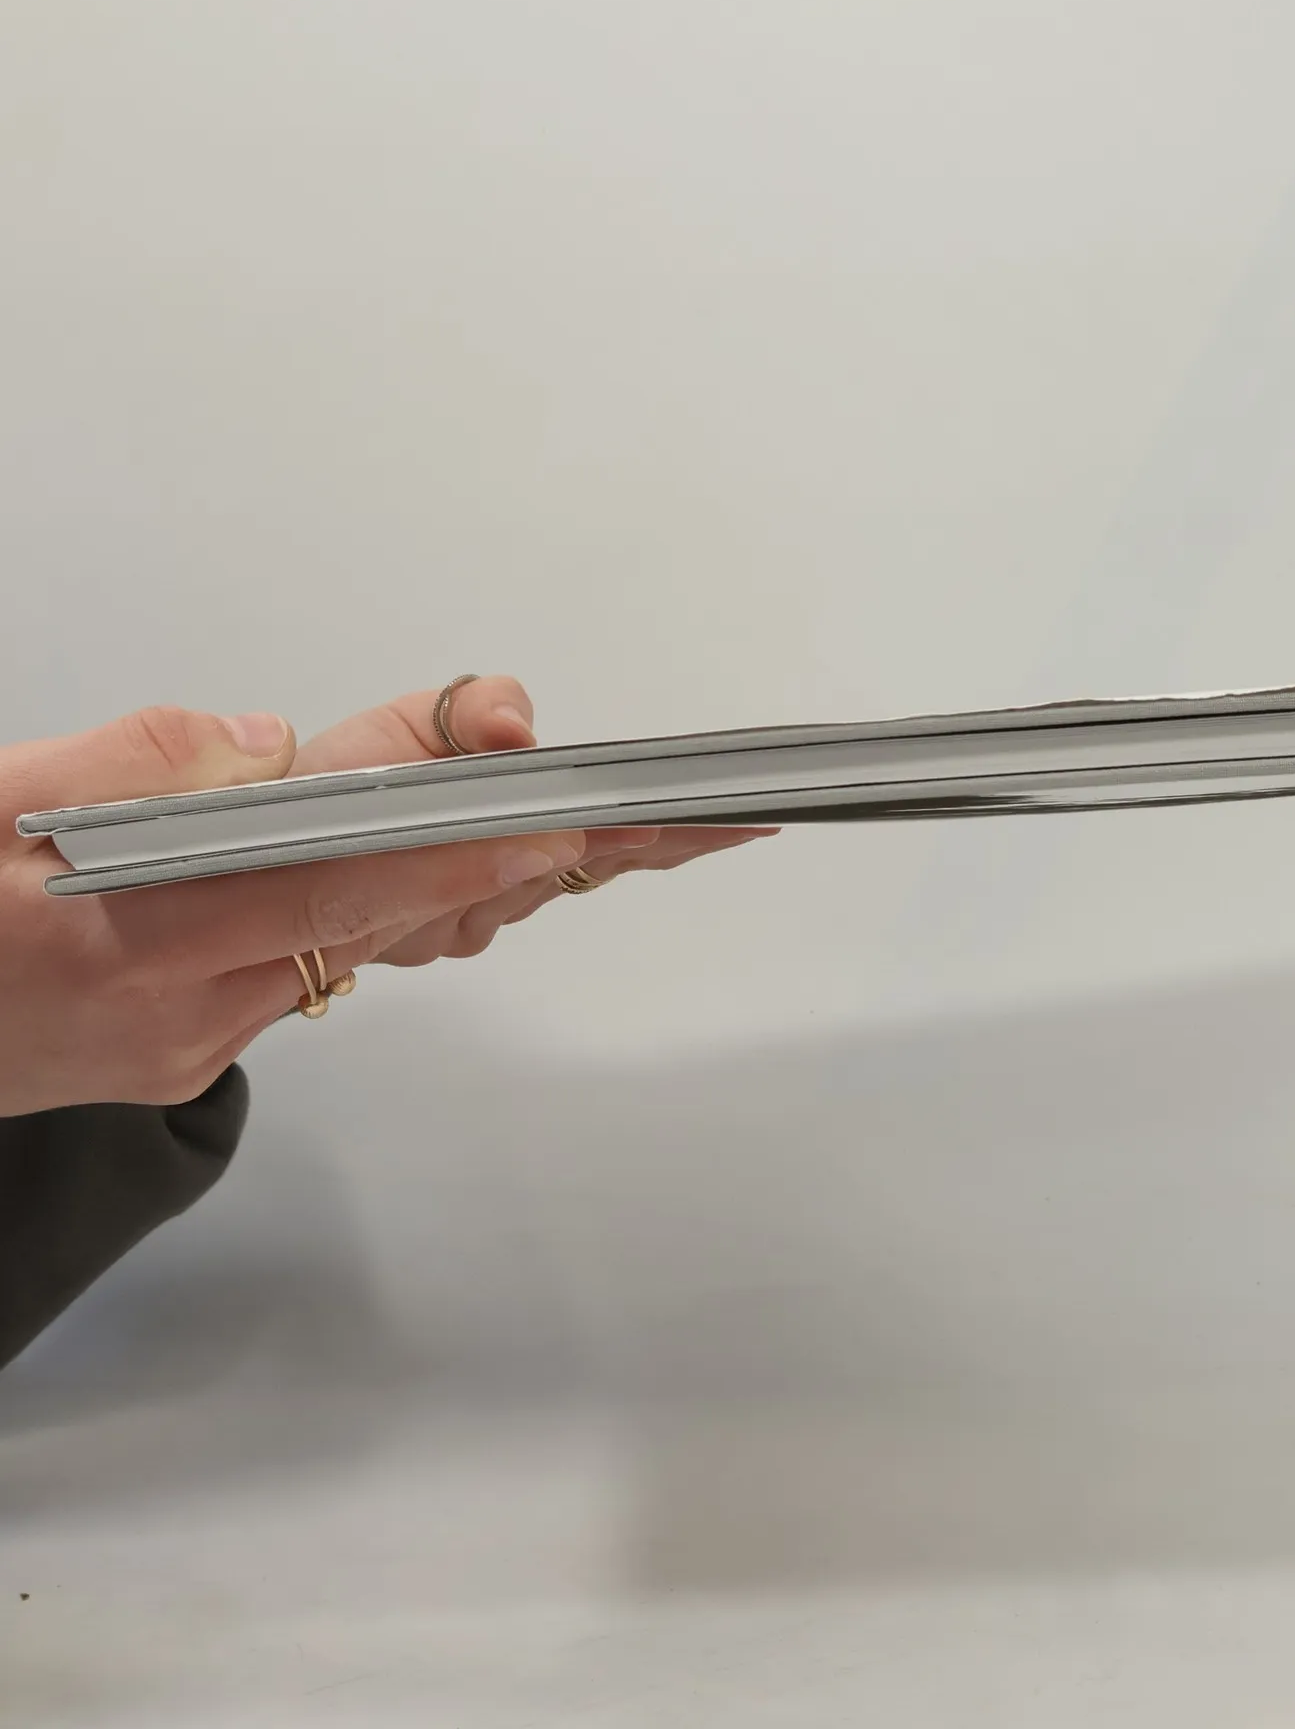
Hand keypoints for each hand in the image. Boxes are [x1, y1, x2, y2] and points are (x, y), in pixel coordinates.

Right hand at [0, 682, 771, 1116]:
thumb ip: (132, 764)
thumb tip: (266, 745)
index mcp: (128, 937)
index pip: (330, 880)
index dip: (455, 842)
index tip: (561, 814)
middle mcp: (186, 1007)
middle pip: (394, 907)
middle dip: (535, 854)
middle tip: (674, 819)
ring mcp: (201, 1036)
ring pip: (379, 935)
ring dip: (492, 874)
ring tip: (631, 830)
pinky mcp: (200, 1041)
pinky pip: (334, 956)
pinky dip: (411, 901)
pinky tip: (488, 862)